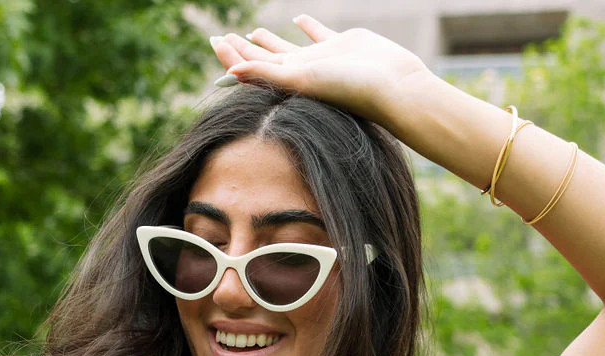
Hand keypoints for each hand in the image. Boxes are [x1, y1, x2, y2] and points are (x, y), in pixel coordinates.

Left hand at [210, 15, 429, 124]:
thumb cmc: (348, 88)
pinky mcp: (341, 44)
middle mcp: (302, 71)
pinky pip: (318, 32)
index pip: (251, 66)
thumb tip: (229, 73)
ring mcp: (321, 58)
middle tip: (222, 37)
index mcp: (289, 81)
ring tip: (252, 31)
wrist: (390, 86)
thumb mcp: (302, 80)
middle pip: (263, 58)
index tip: (214, 40)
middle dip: (241, 48)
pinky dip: (307, 25)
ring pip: (287, 46)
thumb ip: (266, 74)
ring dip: (269, 40)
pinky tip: (298, 17)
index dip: (230, 55)